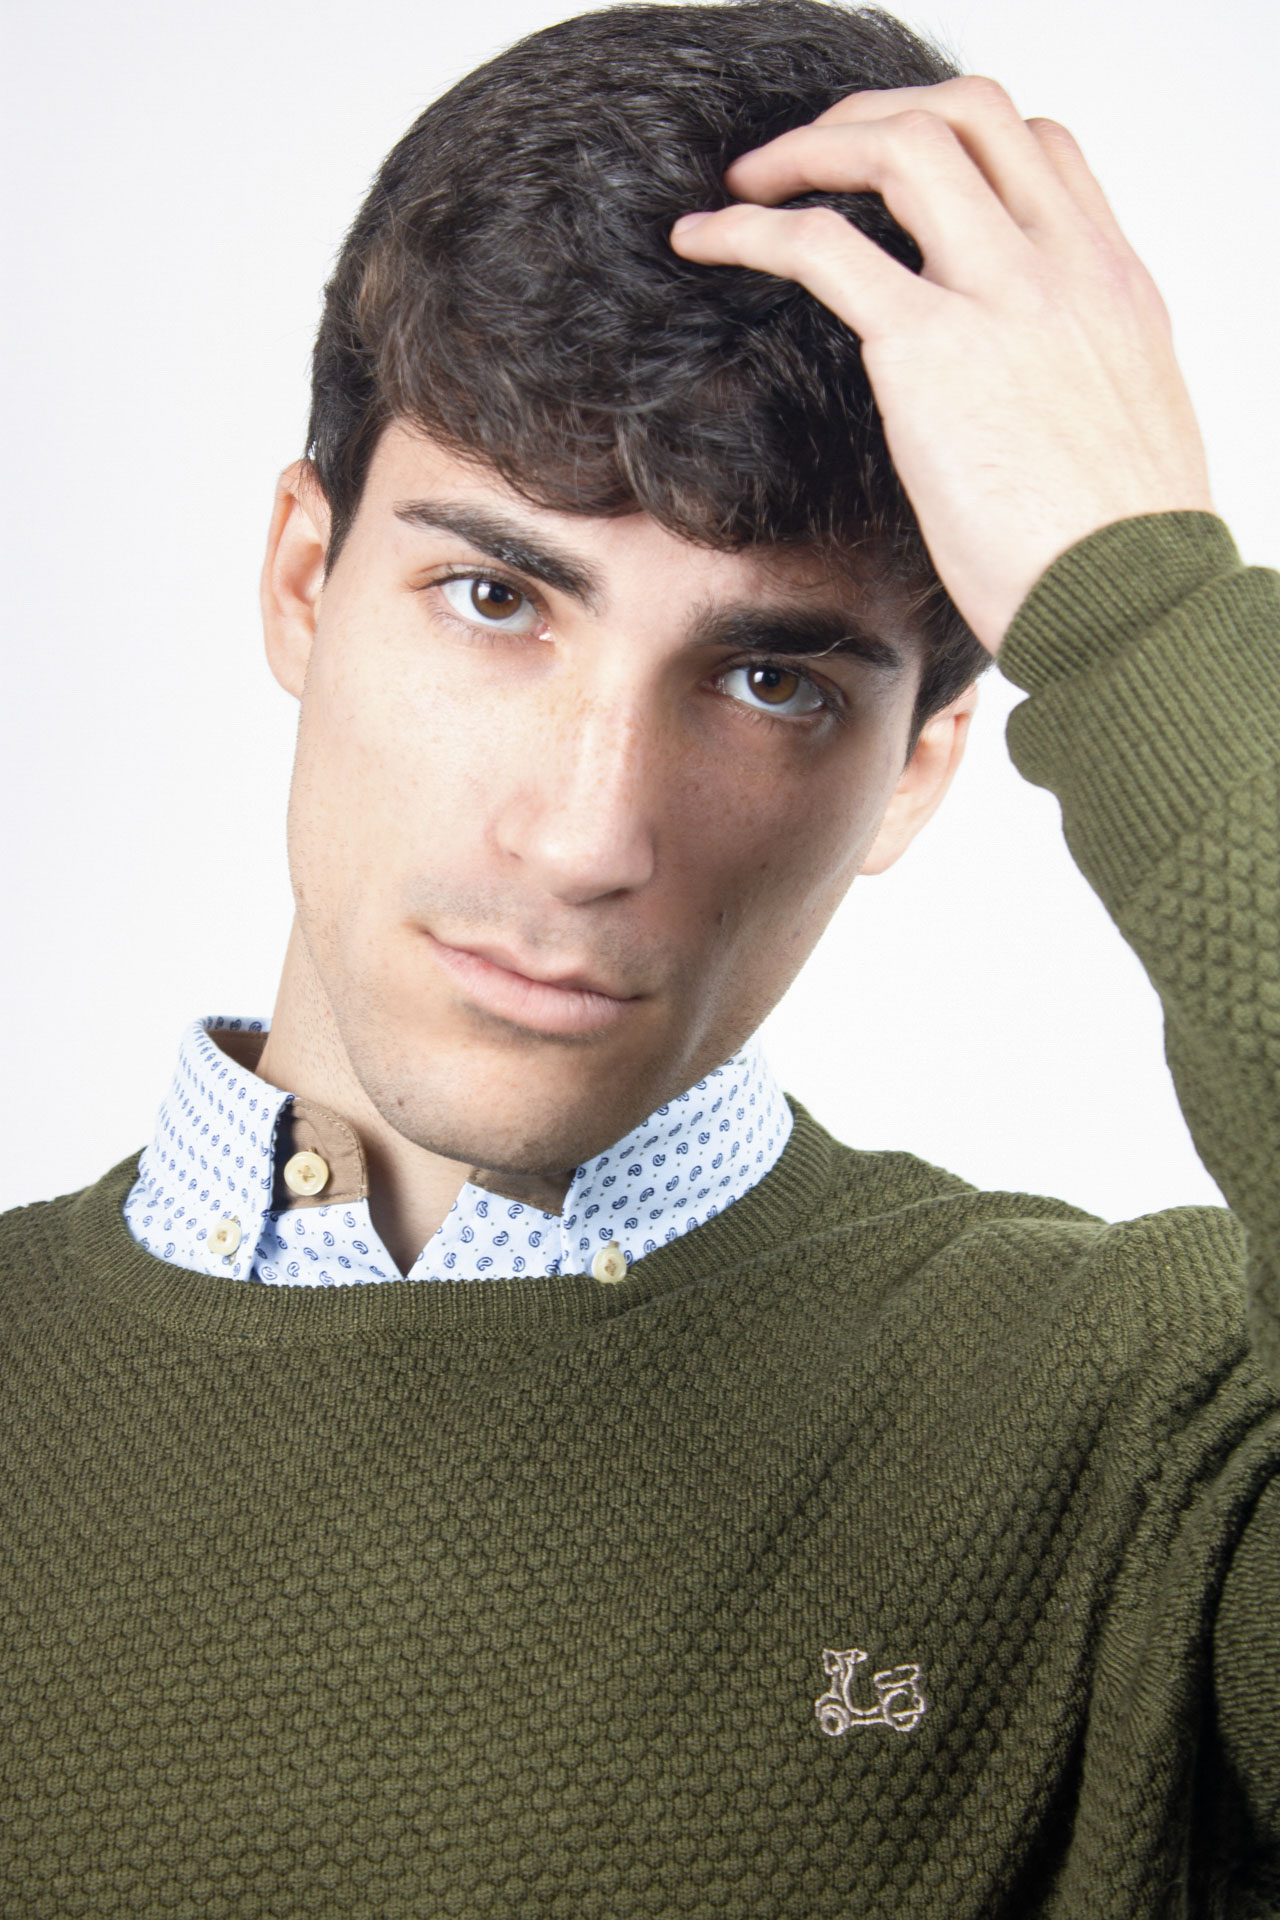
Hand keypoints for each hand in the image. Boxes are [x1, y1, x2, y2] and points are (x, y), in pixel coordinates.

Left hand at [671, 77, 1214, 654]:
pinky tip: (701, 242)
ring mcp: (1002, 295)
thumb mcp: (1122, 446)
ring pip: (901, 145)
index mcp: (1116, 288)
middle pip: (970, 116)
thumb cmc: (1122, 562)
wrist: (1132, 603)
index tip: (896, 176)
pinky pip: (820, 245)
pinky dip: (749, 228)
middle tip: (811, 157)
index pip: (1042, 151)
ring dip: (811, 146)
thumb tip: (1022, 416)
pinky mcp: (930, 347)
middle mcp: (1067, 267)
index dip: (959, 140)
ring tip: (747, 183)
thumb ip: (1070, 395)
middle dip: (875, 115)